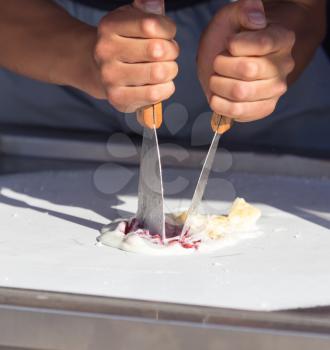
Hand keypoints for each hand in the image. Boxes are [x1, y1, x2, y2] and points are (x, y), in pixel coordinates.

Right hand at [93, 4, 178, 111]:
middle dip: (172, 51)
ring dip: (170, 71)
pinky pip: (154, 94)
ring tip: (164, 69)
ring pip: (158, 73)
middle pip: (158, 50)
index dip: (168, 30)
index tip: (166, 35)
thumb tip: (154, 1)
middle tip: (167, 54)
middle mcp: (106, 51)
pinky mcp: (118, 98)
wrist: (100, 72)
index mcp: (109, 26)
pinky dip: (166, 88)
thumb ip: (147, 9)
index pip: (151, 24)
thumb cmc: (126, 44)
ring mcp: (110, 77)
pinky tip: (161, 84)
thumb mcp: (132, 20)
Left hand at [197, 0, 294, 121]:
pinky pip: (239, 112)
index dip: (236, 45)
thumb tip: (256, 19)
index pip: (262, 44)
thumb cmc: (230, 39)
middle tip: (219, 62)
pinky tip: (217, 96)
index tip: (229, 44)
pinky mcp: (263, 109)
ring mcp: (275, 90)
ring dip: (218, 84)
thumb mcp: (232, 17)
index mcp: (282, 40)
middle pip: (247, 70)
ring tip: (217, 78)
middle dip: (222, 65)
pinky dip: (220, 105)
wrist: (226, 62)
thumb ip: (244, 10)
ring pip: (240, 92)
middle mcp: (284, 66)